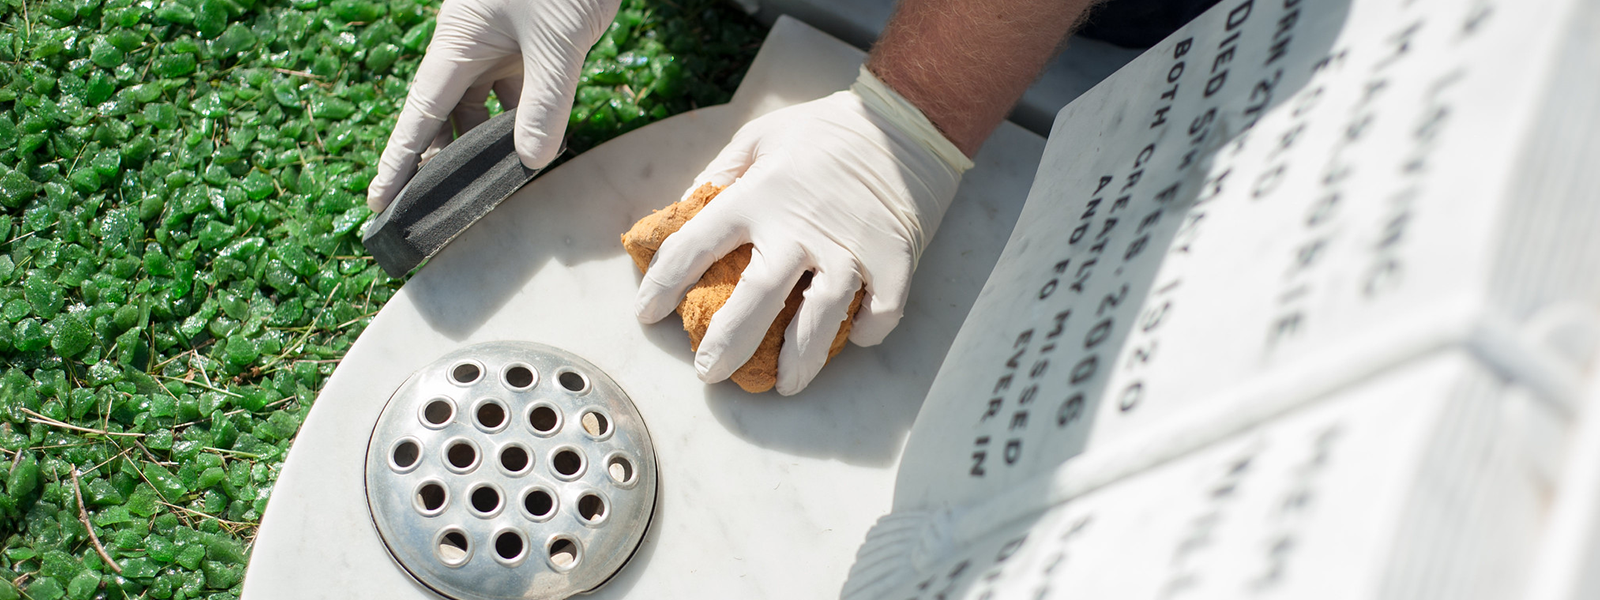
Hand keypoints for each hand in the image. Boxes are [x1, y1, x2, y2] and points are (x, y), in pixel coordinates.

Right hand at [366, 0, 619, 210]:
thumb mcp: (557, 42)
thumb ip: (546, 102)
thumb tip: (530, 162)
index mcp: (459, 44)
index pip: (420, 115)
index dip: (399, 162)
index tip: (378, 202)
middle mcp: (472, 48)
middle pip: (446, 116)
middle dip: (440, 163)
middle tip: (437, 215)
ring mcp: (501, 46)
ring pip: (483, 108)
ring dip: (486, 146)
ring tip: (485, 194)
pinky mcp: (531, 46)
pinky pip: (517, 94)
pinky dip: (522, 123)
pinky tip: (531, 151)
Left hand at [634, 66, 973, 394]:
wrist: (904, 122)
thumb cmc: (823, 130)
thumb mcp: (758, 136)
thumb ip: (719, 173)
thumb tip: (683, 210)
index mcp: (757, 195)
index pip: (693, 247)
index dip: (662, 285)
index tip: (646, 313)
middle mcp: (799, 228)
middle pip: (754, 301)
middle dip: (726, 345)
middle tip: (708, 374)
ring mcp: (849, 248)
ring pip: (820, 321)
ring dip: (800, 360)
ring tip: (786, 385)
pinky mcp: (893, 260)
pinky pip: (880, 311)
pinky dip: (868, 331)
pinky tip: (855, 339)